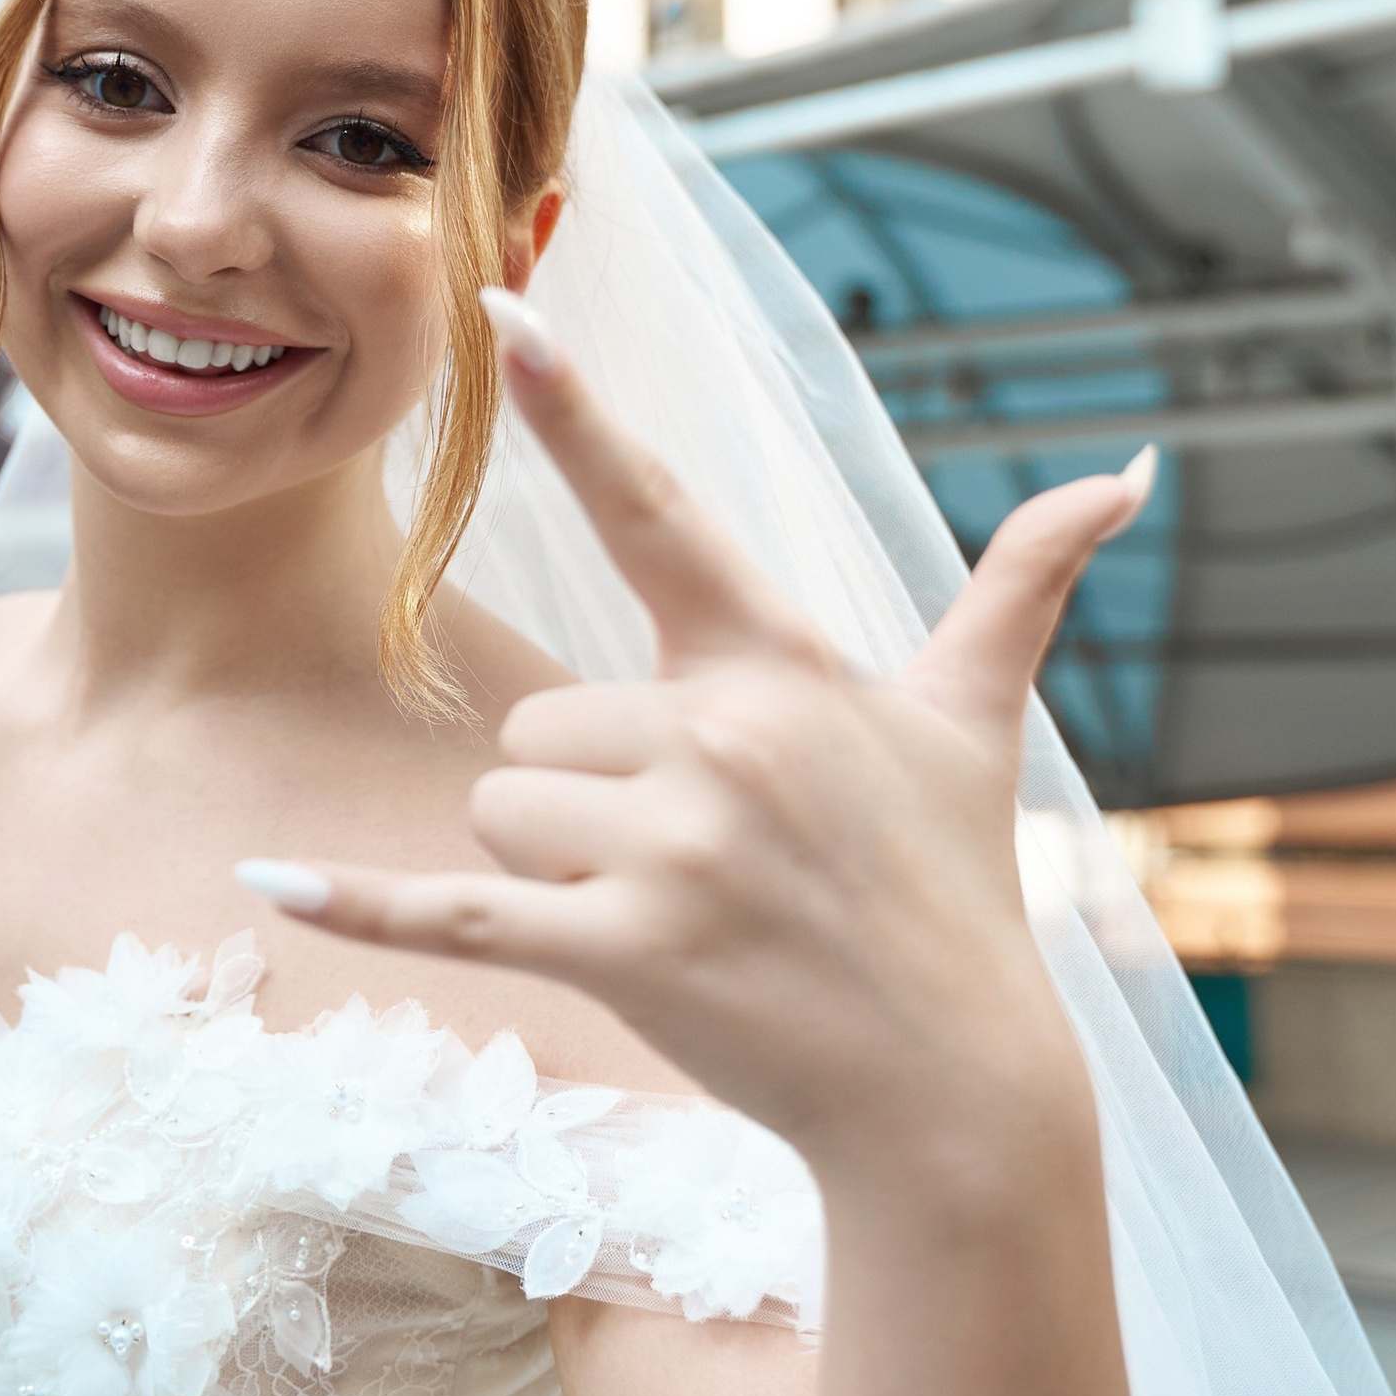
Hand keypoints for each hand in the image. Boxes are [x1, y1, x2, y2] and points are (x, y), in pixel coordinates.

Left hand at [244, 294, 1151, 1189]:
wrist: (953, 1090)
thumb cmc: (949, 893)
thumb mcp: (976, 726)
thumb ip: (1027, 586)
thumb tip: (1128, 470)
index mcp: (779, 663)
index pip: (657, 510)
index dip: (577, 410)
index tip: (502, 305)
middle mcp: (722, 738)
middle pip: (538, 721)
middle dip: (592, 793)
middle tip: (706, 860)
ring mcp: (671, 849)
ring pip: (504, 807)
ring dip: (559, 868)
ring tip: (680, 914)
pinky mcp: (622, 951)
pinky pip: (452, 908)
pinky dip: (360, 905)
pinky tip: (267, 880)